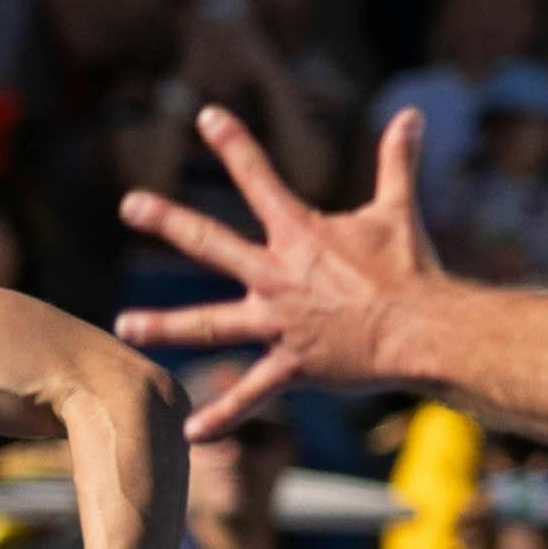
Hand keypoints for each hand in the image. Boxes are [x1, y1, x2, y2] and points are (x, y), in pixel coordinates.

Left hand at [119, 104, 434, 424]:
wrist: (423, 330)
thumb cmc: (411, 270)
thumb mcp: (399, 210)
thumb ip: (396, 162)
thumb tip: (412, 114)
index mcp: (300, 236)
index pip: (260, 179)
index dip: (234, 144)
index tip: (205, 116)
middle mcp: (277, 276)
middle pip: (211, 242)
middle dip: (168, 221)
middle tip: (130, 204)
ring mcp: (278, 322)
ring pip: (209, 324)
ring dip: (163, 324)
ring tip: (123, 324)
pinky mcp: (292, 365)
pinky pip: (251, 394)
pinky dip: (223, 415)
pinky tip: (189, 434)